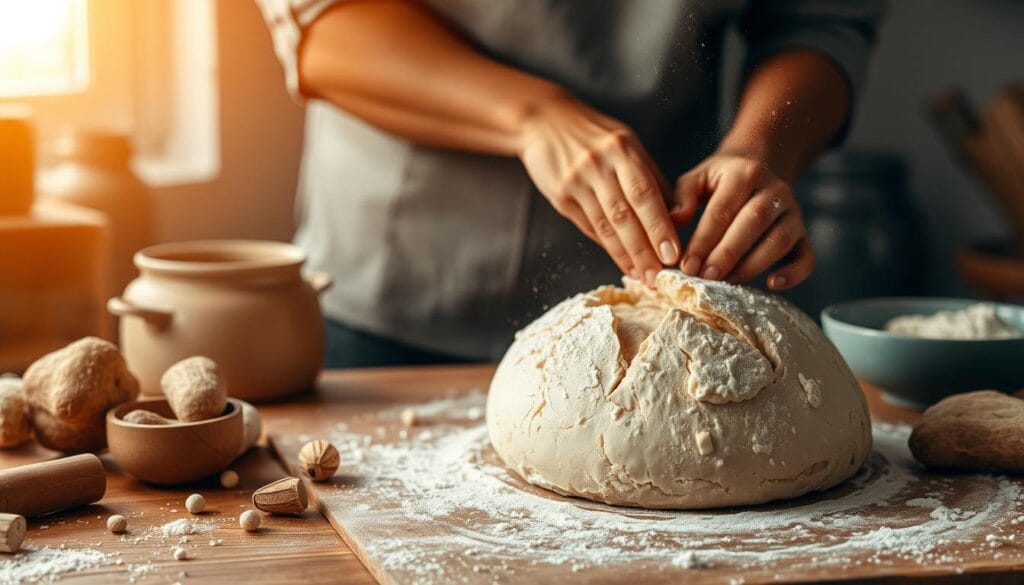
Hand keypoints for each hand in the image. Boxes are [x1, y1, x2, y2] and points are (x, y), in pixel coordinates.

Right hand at [517, 95, 678, 285]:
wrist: (544, 122)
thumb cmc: (594, 134)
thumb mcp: (626, 143)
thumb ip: (649, 176)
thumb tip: (675, 214)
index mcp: (622, 149)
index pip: (644, 194)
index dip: (659, 226)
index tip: (674, 253)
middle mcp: (598, 165)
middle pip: (624, 215)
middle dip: (644, 250)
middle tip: (659, 276)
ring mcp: (576, 181)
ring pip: (605, 226)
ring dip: (626, 255)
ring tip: (643, 276)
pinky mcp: (560, 196)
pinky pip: (588, 226)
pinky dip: (607, 247)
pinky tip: (622, 262)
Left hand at [672, 153, 813, 289]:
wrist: (758, 167)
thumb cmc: (720, 180)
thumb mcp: (698, 178)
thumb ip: (684, 196)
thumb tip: (673, 221)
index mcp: (745, 173)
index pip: (722, 209)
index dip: (703, 240)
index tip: (686, 265)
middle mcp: (775, 191)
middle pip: (753, 222)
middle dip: (726, 254)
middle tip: (704, 276)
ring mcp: (793, 213)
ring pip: (779, 240)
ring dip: (752, 265)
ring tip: (726, 281)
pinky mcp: (803, 234)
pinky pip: (807, 257)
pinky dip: (794, 273)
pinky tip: (772, 284)